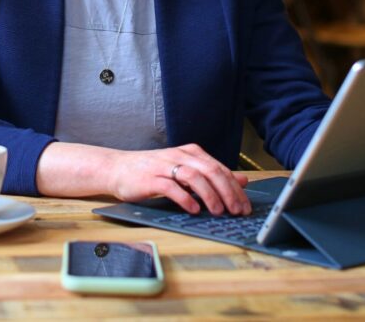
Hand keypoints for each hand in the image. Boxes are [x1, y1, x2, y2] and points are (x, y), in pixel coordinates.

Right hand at [106, 143, 250, 215]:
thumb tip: (242, 181)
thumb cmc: (154, 172)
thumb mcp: (186, 170)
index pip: (219, 169)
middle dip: (227, 192)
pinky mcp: (151, 179)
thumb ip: (212, 175)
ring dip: (209, 195)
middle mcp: (180, 156)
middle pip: (210, 171)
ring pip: (194, 177)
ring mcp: (165, 166)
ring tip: (218, 211)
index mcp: (191, 153)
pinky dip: (185, 198)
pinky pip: (171, 187)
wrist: (118, 168)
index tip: (245, 206)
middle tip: (236, 210)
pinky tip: (193, 210)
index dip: (235, 188)